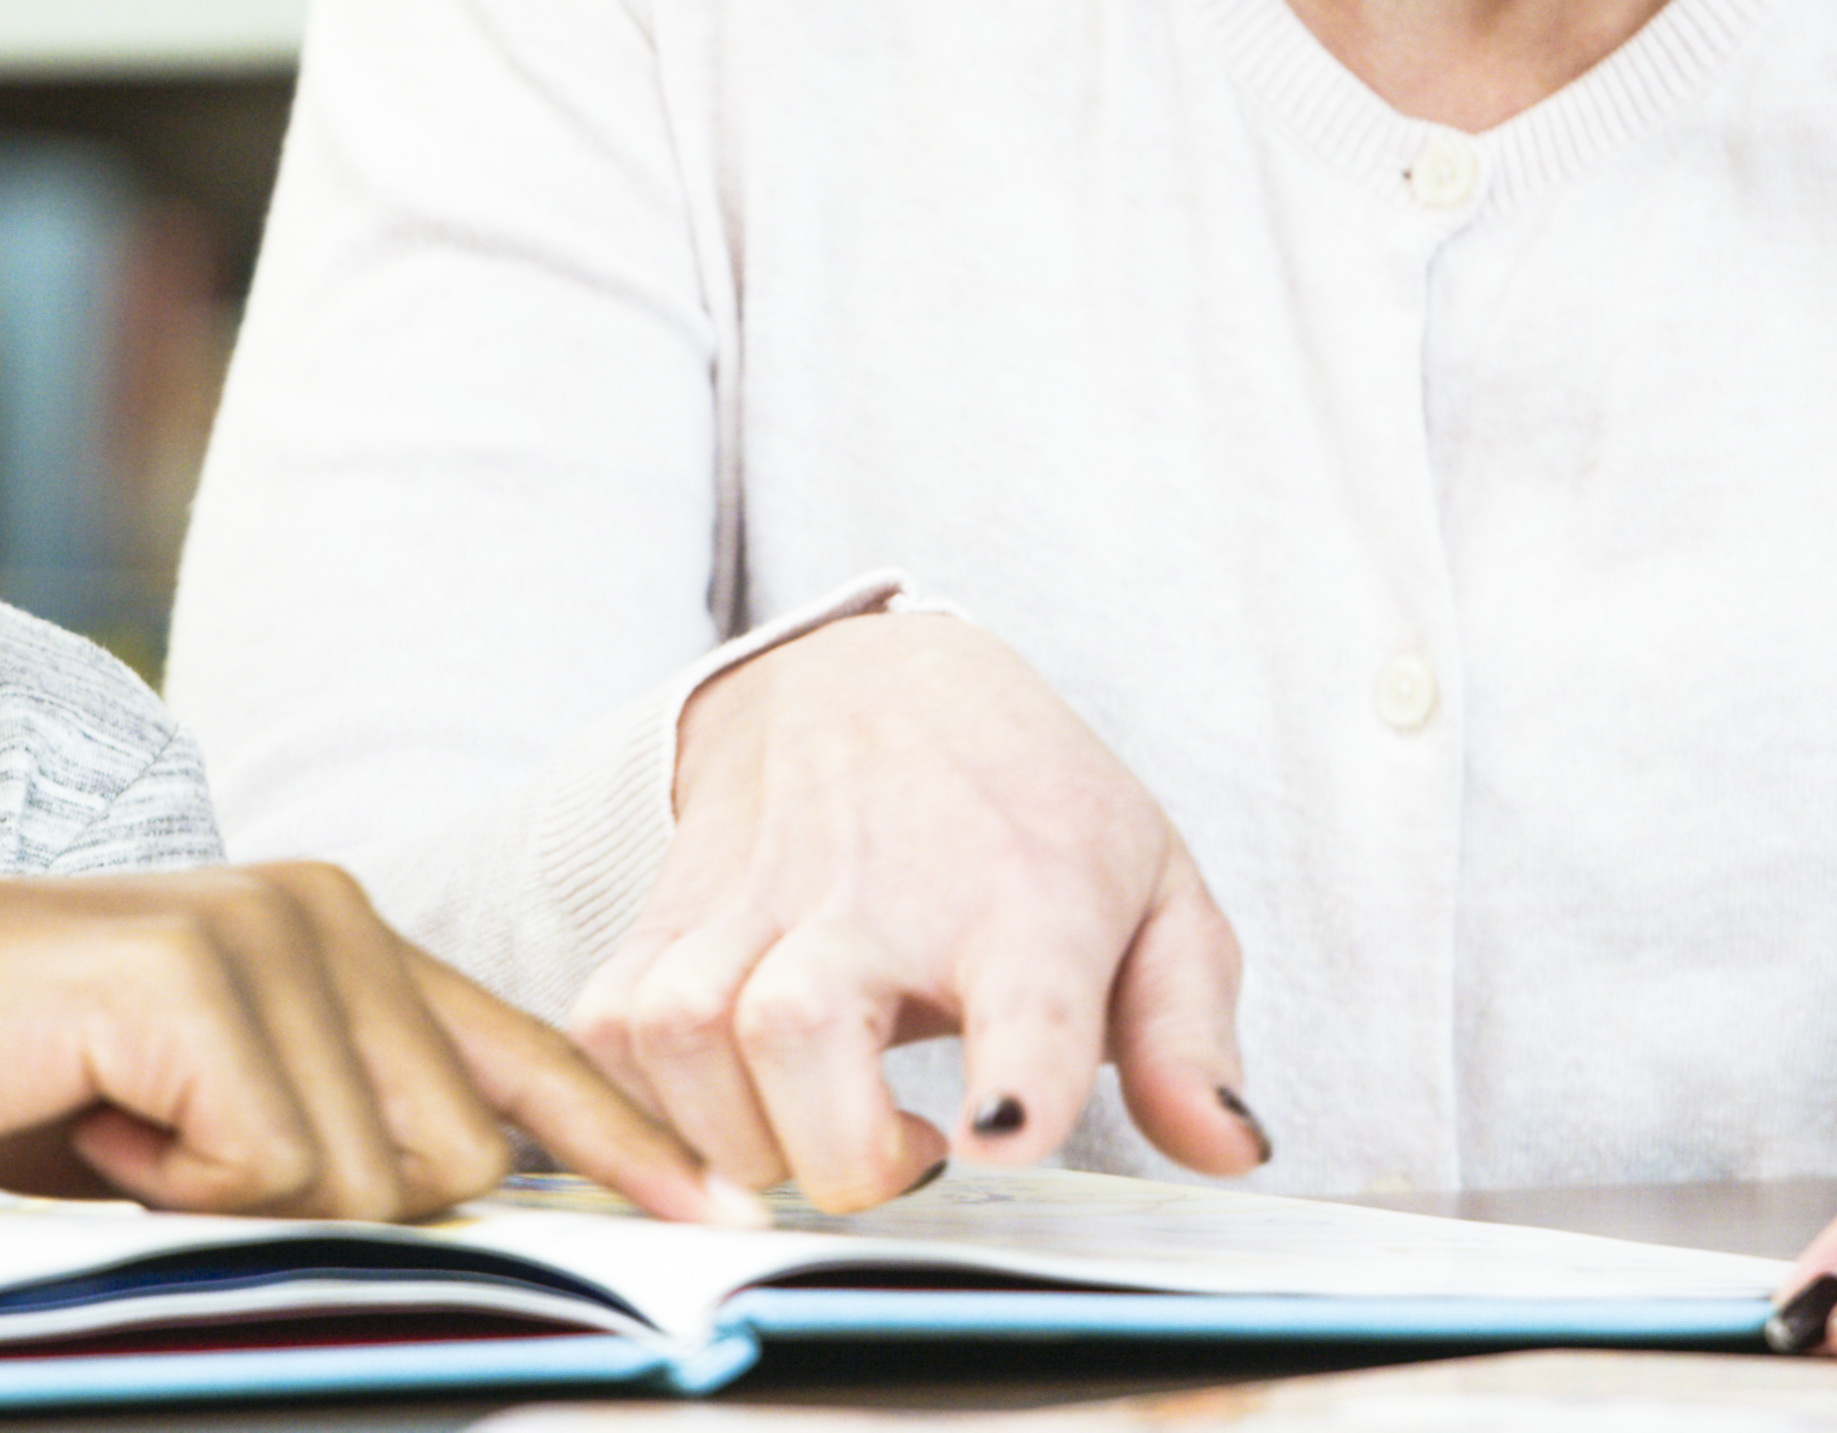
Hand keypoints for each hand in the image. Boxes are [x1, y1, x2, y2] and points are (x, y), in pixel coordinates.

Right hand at [0, 859, 725, 1223]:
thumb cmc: (2, 1077)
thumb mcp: (198, 1121)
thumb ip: (326, 1148)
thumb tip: (464, 1232)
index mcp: (342, 933)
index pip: (524, 1056)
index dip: (627, 1147)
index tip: (723, 1225)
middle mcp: (324, 910)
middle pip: (450, 1156)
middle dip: (336, 1215)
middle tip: (175, 1162)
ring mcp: (261, 932)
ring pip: (366, 1178)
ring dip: (235, 1201)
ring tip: (123, 1127)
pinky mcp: (188, 978)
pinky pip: (264, 1166)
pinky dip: (176, 1184)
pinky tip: (94, 1115)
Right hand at [568, 611, 1262, 1211]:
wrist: (869, 679)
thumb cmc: (1025, 811)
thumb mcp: (1153, 897)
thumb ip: (1191, 1035)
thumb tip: (1229, 1149)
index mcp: (1027, 892)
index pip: (1029, 996)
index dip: (1019, 1078)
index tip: (1002, 1134)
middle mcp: (877, 885)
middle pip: (798, 1030)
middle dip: (836, 1152)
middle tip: (901, 1157)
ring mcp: (755, 892)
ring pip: (680, 1031)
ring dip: (735, 1135)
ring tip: (813, 1132)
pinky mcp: (669, 907)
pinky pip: (607, 1025)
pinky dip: (644, 1103)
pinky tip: (723, 1115)